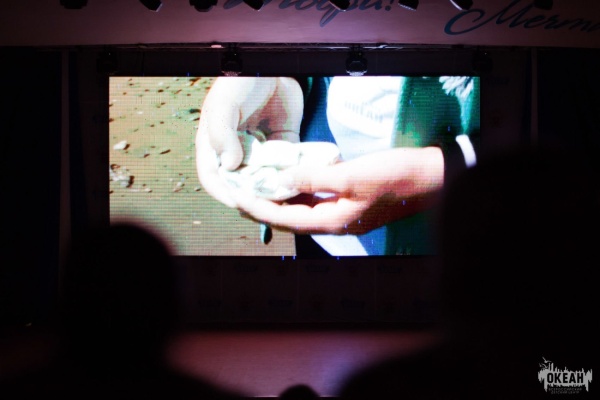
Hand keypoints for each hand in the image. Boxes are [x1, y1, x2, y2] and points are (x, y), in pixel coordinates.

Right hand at [195, 77, 303, 206]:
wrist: (273, 63)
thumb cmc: (240, 80)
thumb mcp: (224, 104)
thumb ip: (221, 133)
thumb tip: (229, 165)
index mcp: (215, 143)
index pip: (213, 176)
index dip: (223, 192)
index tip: (239, 202)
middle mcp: (237, 150)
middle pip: (241, 182)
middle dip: (253, 195)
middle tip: (268, 202)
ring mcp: (260, 148)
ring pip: (266, 177)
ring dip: (275, 187)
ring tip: (286, 193)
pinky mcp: (283, 143)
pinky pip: (287, 163)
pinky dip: (293, 171)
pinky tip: (300, 176)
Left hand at [230, 146, 444, 234]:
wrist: (429, 179)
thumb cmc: (394, 177)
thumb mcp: (352, 175)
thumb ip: (315, 177)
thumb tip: (284, 178)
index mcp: (332, 222)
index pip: (286, 219)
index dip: (259, 209)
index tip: (237, 199)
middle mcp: (334, 222)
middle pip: (290, 218)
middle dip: (264, 208)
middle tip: (240, 195)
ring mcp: (343, 214)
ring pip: (302, 209)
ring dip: (280, 200)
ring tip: (258, 189)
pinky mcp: (349, 203)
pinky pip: (316, 200)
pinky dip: (299, 191)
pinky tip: (290, 181)